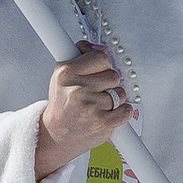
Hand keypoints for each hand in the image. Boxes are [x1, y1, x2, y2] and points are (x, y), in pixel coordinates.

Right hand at [35, 45, 130, 180]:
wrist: (56, 135)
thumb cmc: (62, 103)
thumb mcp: (61, 75)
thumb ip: (80, 56)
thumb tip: (100, 47)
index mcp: (66, 73)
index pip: (101, 57)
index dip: (102, 64)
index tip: (98, 70)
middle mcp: (78, 89)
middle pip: (113, 75)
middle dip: (108, 83)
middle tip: (96, 91)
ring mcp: (91, 106)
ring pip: (120, 93)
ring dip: (114, 99)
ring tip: (98, 105)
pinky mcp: (103, 122)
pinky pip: (126, 110)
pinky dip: (122, 112)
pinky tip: (110, 113)